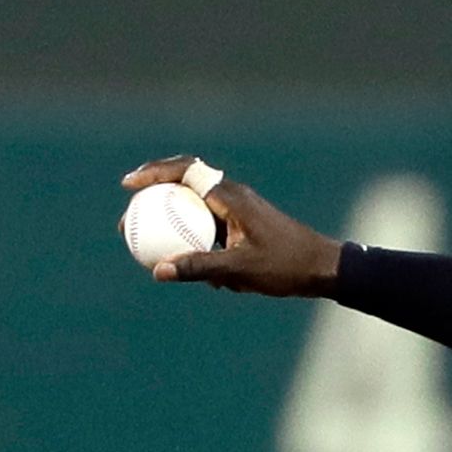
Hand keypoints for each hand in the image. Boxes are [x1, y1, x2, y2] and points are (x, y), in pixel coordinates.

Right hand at [120, 155, 342, 296]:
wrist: (324, 268)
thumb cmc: (287, 265)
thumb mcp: (239, 268)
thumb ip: (199, 268)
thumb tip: (159, 271)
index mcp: (230, 196)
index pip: (184, 171)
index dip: (152, 173)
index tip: (128, 185)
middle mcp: (232, 197)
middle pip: (183, 189)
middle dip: (153, 203)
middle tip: (129, 224)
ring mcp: (238, 212)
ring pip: (196, 213)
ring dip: (178, 229)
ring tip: (156, 252)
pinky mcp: (244, 228)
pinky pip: (212, 232)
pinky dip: (202, 248)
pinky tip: (210, 280)